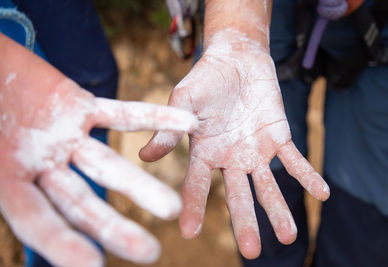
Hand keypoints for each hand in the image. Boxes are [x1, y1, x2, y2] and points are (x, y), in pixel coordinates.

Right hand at [0, 34, 196, 265]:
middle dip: (114, 226)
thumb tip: (24, 206)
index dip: (61, 243)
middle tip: (151, 252)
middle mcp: (44, 166)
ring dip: (140, 185)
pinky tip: (185, 127)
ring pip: (108, 164)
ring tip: (173, 208)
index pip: (37, 220)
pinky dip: (152, 118)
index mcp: (10, 182)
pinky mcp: (81, 106)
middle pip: (82, 202)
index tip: (92, 265)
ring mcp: (66, 137)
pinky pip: (120, 114)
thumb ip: (2, 176)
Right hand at [140, 29, 329, 258]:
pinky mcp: (278, 137)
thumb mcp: (183, 100)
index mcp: (205, 153)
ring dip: (279, 209)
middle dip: (245, 222)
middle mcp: (231, 159)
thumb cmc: (205, 79)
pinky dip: (307, 176)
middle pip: (238, 195)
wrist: (235, 58)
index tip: (189, 232)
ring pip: (268, 185)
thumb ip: (169, 128)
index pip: (197, 185)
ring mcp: (256, 151)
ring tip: (289, 236)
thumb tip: (144, 156)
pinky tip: (321, 194)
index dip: (193, 206)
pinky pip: (295, 160)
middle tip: (252, 251)